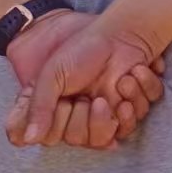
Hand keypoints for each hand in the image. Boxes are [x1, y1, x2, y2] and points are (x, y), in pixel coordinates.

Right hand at [8, 13, 164, 148]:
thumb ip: (39, 107)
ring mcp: (113, 111)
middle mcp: (85, 116)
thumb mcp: (52, 75)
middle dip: (94, 119)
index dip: (63, 124)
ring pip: (119, 131)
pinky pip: (143, 113)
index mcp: (60, 111)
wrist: (117, 32)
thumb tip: (29, 139)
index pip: (56, 138)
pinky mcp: (136, 102)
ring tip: (121, 82)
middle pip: (88, 140)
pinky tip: (135, 72)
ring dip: (121, 105)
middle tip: (95, 97)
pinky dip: (143, 91)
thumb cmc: (80, 51)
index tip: (67, 103)